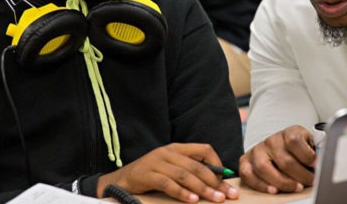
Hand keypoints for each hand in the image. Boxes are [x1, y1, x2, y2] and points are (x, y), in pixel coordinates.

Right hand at [96, 143, 238, 202]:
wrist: (118, 180)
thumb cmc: (149, 176)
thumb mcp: (170, 168)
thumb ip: (188, 171)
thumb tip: (216, 182)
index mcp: (177, 148)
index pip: (204, 149)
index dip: (217, 163)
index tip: (226, 180)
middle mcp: (168, 152)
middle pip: (197, 166)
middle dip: (215, 182)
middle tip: (228, 195)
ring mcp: (157, 162)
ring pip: (185, 175)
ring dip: (203, 188)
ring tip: (215, 199)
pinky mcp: (147, 174)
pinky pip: (168, 183)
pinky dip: (182, 192)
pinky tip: (192, 200)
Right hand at [239, 125, 314, 193]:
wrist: (279, 147)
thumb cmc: (297, 150)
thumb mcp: (309, 145)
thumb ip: (316, 152)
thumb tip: (324, 163)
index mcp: (289, 132)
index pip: (294, 141)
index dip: (307, 156)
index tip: (317, 166)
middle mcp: (271, 140)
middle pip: (284, 160)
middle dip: (300, 175)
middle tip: (310, 182)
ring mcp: (257, 150)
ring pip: (264, 168)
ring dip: (282, 182)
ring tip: (295, 188)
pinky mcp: (245, 161)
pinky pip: (248, 175)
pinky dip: (260, 185)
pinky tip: (273, 190)